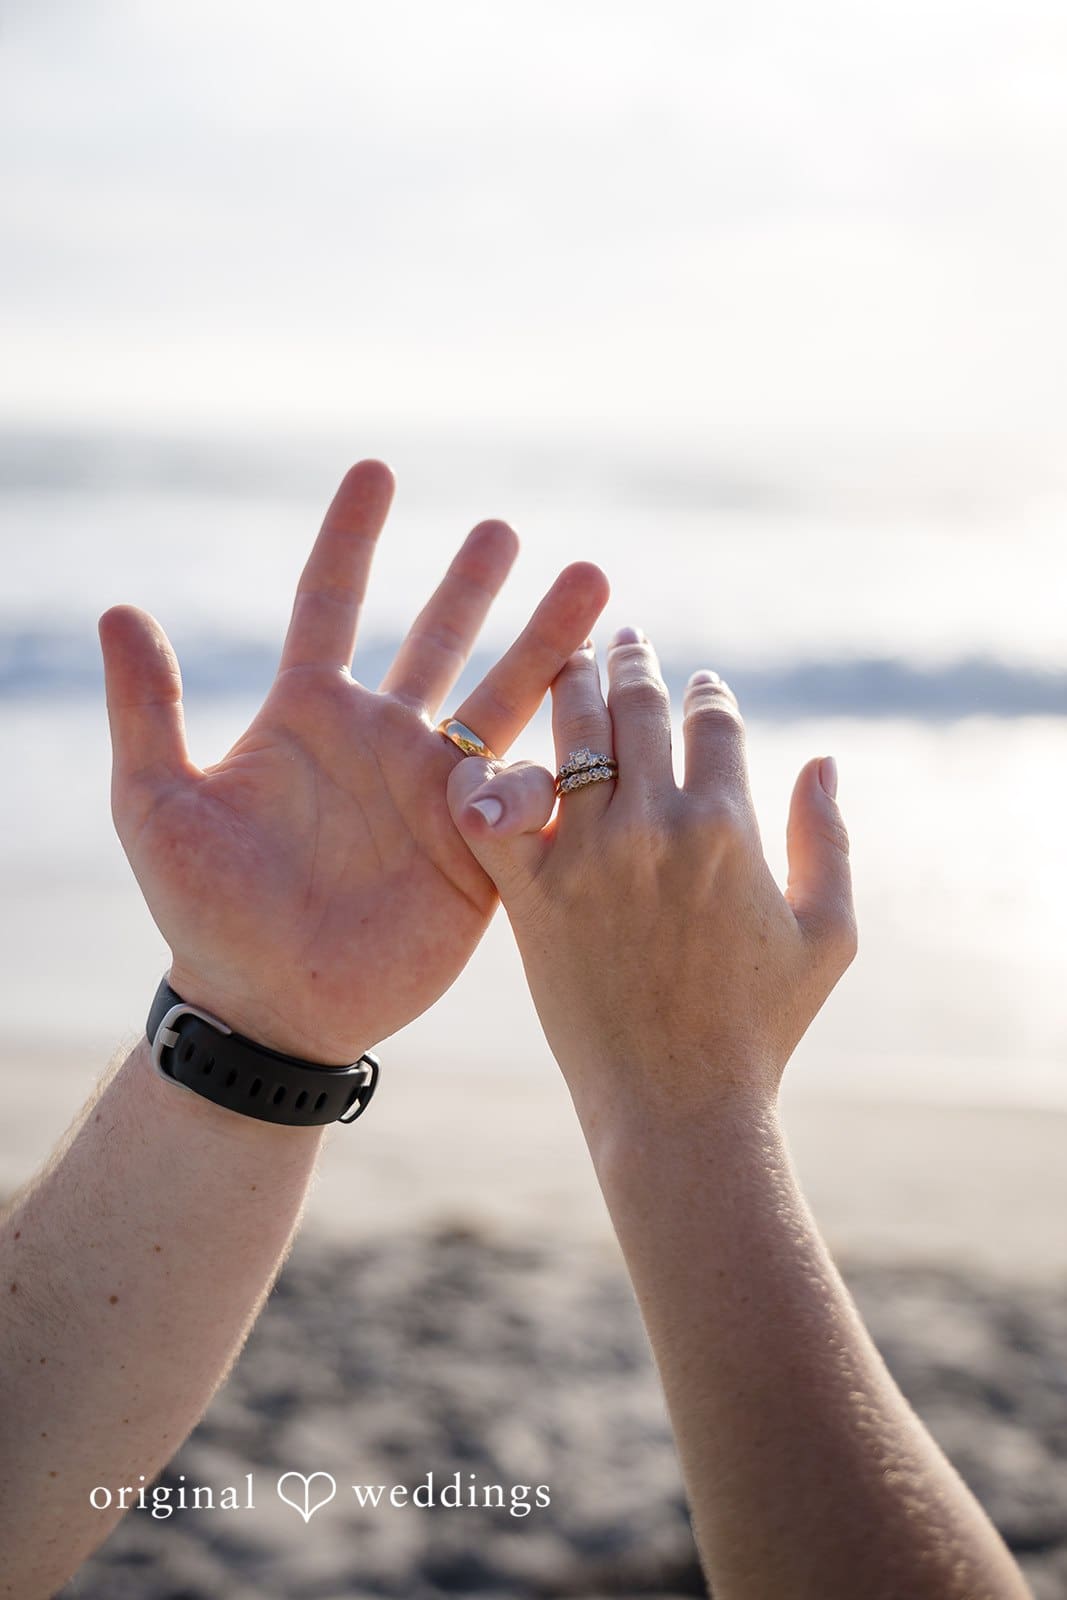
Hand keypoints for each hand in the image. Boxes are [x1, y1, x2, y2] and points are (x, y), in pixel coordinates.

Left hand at [100, 461, 608, 1061]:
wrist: (272, 1007)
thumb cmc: (203, 913)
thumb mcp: (156, 805)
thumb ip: (148, 710)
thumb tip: (117, 609)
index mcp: (307, 716)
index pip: (330, 602)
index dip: (352, 535)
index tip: (377, 471)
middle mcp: (380, 741)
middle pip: (437, 638)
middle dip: (472, 583)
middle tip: (505, 529)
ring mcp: (435, 791)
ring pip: (503, 696)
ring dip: (544, 639)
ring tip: (591, 581)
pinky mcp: (481, 847)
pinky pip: (530, 784)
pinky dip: (561, 746)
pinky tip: (603, 703)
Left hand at [445, 628, 856, 1116]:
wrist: (678, 1105)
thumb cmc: (761, 1027)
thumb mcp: (828, 933)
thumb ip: (831, 838)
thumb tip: (826, 759)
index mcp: (729, 826)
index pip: (713, 720)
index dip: (705, 692)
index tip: (697, 680)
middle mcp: (656, 825)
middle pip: (637, 709)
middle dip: (632, 663)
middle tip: (622, 640)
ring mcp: (588, 856)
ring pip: (570, 735)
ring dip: (570, 686)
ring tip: (567, 665)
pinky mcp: (531, 895)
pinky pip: (496, 810)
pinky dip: (490, 775)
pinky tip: (490, 749)